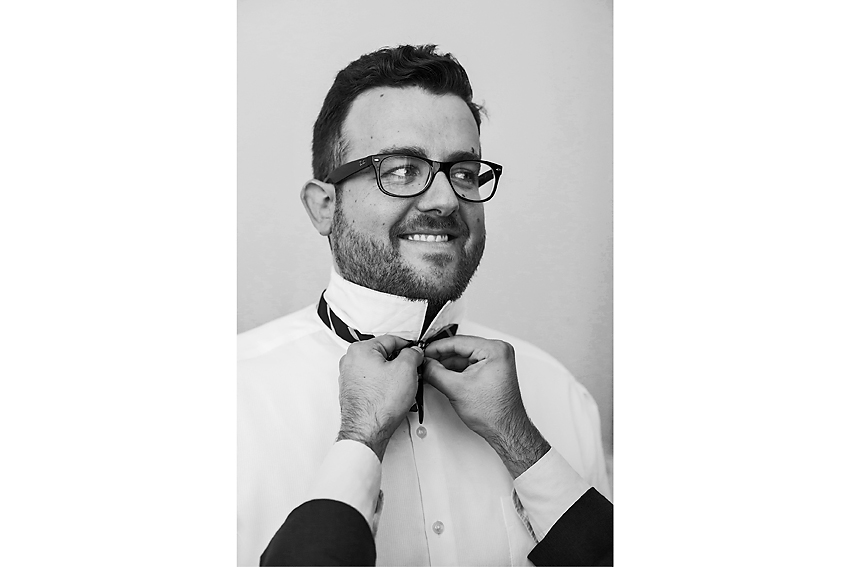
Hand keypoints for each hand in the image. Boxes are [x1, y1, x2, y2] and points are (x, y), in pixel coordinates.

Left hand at [337, 335, 423, 460]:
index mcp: (360, 350)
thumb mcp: (406, 370)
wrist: (367, 431)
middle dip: (399, 363)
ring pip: (378, 370)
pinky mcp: (352, 392)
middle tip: (411, 372)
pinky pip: (372, 383)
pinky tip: (392, 396)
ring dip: (392, 376)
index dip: (409, 347)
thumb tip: (414, 352)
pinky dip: (383, 387)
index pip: (391, 340)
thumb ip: (412, 354)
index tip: (417, 354)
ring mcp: (349, 378)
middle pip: (383, 355)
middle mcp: (350, 361)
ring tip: (402, 388)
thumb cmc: (379, 405)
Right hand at [423, 335, 550, 478]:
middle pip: (460, 348)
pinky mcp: (491, 370)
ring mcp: (496, 361)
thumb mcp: (456, 388)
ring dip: (447, 364)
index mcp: (495, 350)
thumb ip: (435, 372)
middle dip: (441, 356)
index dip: (437, 347)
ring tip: (431, 370)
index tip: (424, 352)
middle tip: (424, 362)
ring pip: (463, 357)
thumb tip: (425, 364)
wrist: (504, 429)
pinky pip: (469, 364)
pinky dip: (455, 370)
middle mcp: (498, 352)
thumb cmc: (493, 412)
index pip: (458, 342)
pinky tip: (442, 375)